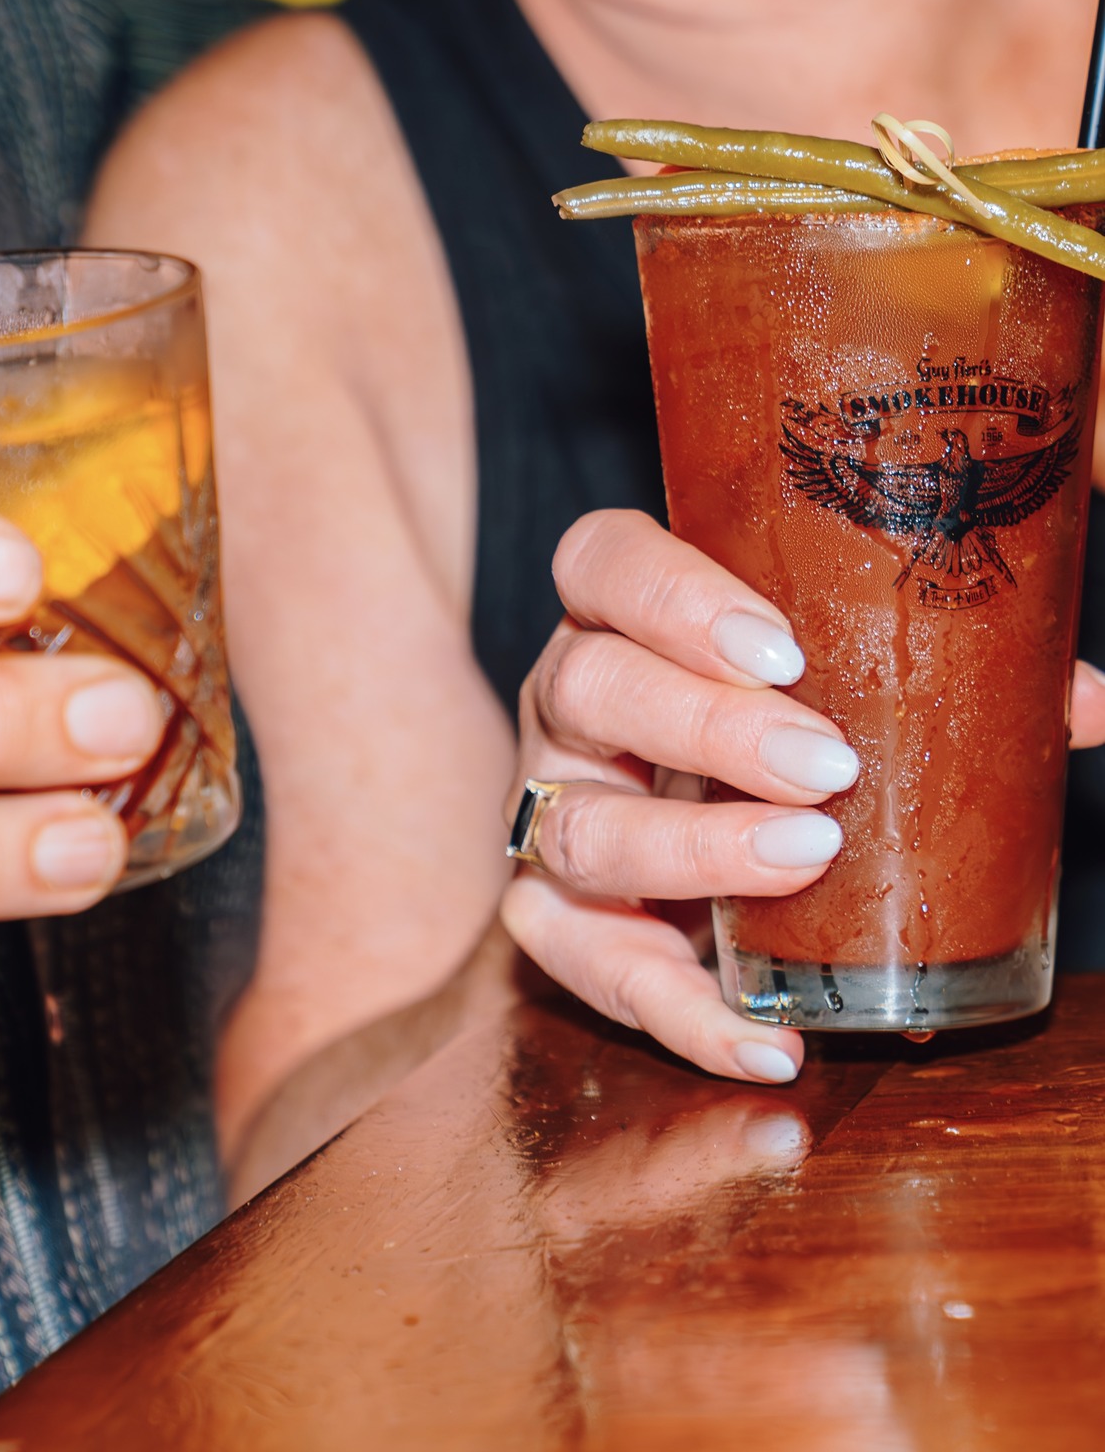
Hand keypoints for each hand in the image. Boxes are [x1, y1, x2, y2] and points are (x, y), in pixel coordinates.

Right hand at [500, 509, 1104, 1085]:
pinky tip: (768, 1040)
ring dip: (690, 852)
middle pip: (587, 686)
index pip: (603, 563)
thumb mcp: (843, 683)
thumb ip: (946, 677)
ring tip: (803, 863)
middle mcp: (568, 702)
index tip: (779, 646)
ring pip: (577, 828)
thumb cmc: (776, 727)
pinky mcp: (551, 916)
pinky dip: (678, 1012)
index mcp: (624, 616)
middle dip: (705, 726)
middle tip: (823, 765)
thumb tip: (1086, 701)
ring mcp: (550, 808)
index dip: (671, 596)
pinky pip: (584, 968)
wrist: (692, 818)